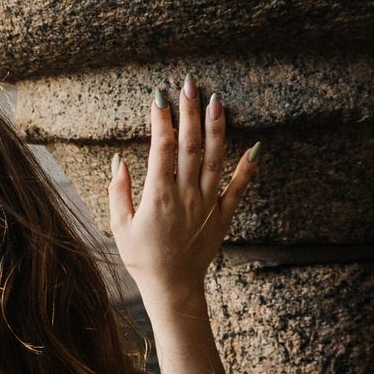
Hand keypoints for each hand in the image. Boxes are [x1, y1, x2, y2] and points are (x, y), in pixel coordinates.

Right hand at [107, 77, 255, 309]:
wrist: (172, 289)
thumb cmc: (142, 259)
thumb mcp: (119, 227)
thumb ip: (118, 191)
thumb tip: (119, 160)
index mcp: (157, 196)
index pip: (161, 147)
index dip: (161, 119)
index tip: (160, 96)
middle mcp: (185, 195)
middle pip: (190, 145)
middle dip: (190, 112)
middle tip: (190, 84)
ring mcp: (207, 204)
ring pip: (215, 159)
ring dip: (217, 129)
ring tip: (217, 101)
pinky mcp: (222, 216)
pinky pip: (238, 189)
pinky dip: (247, 168)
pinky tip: (254, 147)